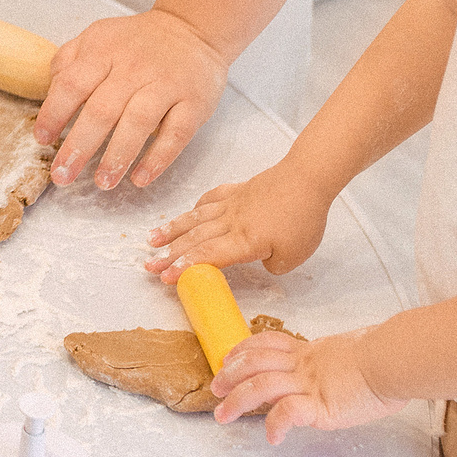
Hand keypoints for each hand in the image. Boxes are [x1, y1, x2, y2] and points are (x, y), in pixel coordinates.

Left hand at [35, 8, 227, 188]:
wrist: (192, 30)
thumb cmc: (136, 43)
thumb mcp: (97, 37)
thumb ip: (68, 61)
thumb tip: (49, 94)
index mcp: (104, 51)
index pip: (73, 84)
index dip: (54, 113)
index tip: (43, 140)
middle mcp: (133, 68)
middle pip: (102, 110)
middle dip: (79, 146)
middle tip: (63, 175)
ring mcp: (166, 85)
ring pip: (139, 123)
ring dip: (118, 156)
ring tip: (102, 182)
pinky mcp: (194, 103)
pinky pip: (177, 134)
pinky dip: (158, 158)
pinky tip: (140, 178)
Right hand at [143, 167, 332, 280]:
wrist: (307, 179)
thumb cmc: (303, 219)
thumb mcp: (294, 257)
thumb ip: (272, 265)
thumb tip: (262, 259)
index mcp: (243, 241)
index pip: (207, 256)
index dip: (184, 268)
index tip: (165, 277)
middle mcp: (230, 222)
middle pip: (194, 239)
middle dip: (169, 254)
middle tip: (148, 265)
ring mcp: (231, 204)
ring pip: (195, 218)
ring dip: (172, 230)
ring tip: (153, 239)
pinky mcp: (237, 191)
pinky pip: (209, 200)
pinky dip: (195, 209)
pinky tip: (188, 214)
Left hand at [210, 330, 405, 441]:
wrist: (394, 361)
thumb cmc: (383, 359)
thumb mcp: (350, 353)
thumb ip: (332, 362)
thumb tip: (334, 371)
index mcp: (310, 351)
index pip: (267, 344)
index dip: (244, 349)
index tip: (229, 358)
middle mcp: (304, 365)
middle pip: (255, 362)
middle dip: (230, 375)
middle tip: (215, 389)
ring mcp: (309, 384)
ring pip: (261, 385)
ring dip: (237, 400)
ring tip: (223, 415)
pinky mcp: (320, 405)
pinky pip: (288, 413)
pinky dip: (275, 424)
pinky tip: (272, 436)